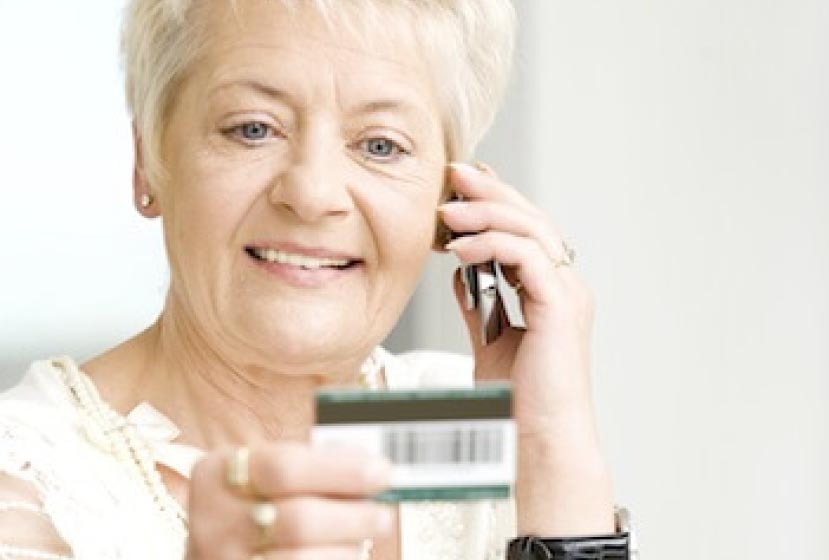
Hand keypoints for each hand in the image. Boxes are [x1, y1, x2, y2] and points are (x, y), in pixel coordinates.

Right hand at [187, 443, 392, 559]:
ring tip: (362, 538)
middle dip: (353, 517)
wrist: (220, 550)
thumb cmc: (255, 505)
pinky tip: (344, 554)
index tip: (383, 470)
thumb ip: (313, 466)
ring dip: (346, 549)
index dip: (340, 470)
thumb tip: (372, 464)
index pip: (284, 468)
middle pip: (299, 521)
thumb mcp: (266, 475)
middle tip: (383, 515)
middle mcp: (212, 523)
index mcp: (218, 473)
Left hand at [441, 162, 614, 535]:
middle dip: (491, 192)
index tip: (461, 185)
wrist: (537, 438)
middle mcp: (566, 285)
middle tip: (455, 173)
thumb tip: (462, 273)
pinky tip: (459, 246)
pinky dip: (491, 244)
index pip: (526, 229)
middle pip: (531, 218)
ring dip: (486, 212)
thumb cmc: (517, 398)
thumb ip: (481, 305)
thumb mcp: (491, 340)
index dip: (496, 201)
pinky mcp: (560, 306)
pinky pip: (526, 257)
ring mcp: (568, 293)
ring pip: (531, 229)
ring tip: (448, 209)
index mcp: (553, 290)